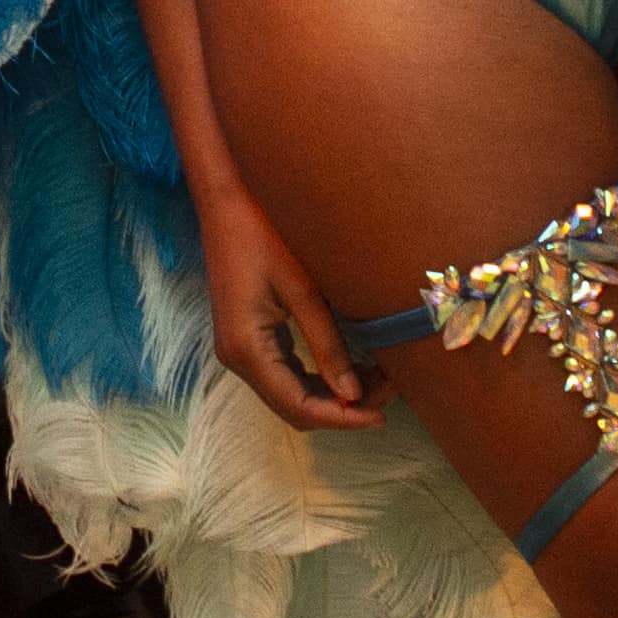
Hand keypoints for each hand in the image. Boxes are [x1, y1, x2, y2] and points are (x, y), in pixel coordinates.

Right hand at [198, 185, 380, 433]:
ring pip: (290, 392)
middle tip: (389, 393)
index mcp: (246, 348)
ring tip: (379, 380)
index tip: (380, 414)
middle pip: (293, 406)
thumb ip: (327, 344)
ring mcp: (240, 348)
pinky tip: (353, 367)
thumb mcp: (303, 288)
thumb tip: (353, 395)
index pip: (297, 406)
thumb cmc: (264, 233)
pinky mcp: (249, 336)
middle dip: (340, 408)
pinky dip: (318, 377)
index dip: (340, 418)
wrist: (228, 198)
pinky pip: (285, 372)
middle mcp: (237, 357)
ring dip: (332, 394)